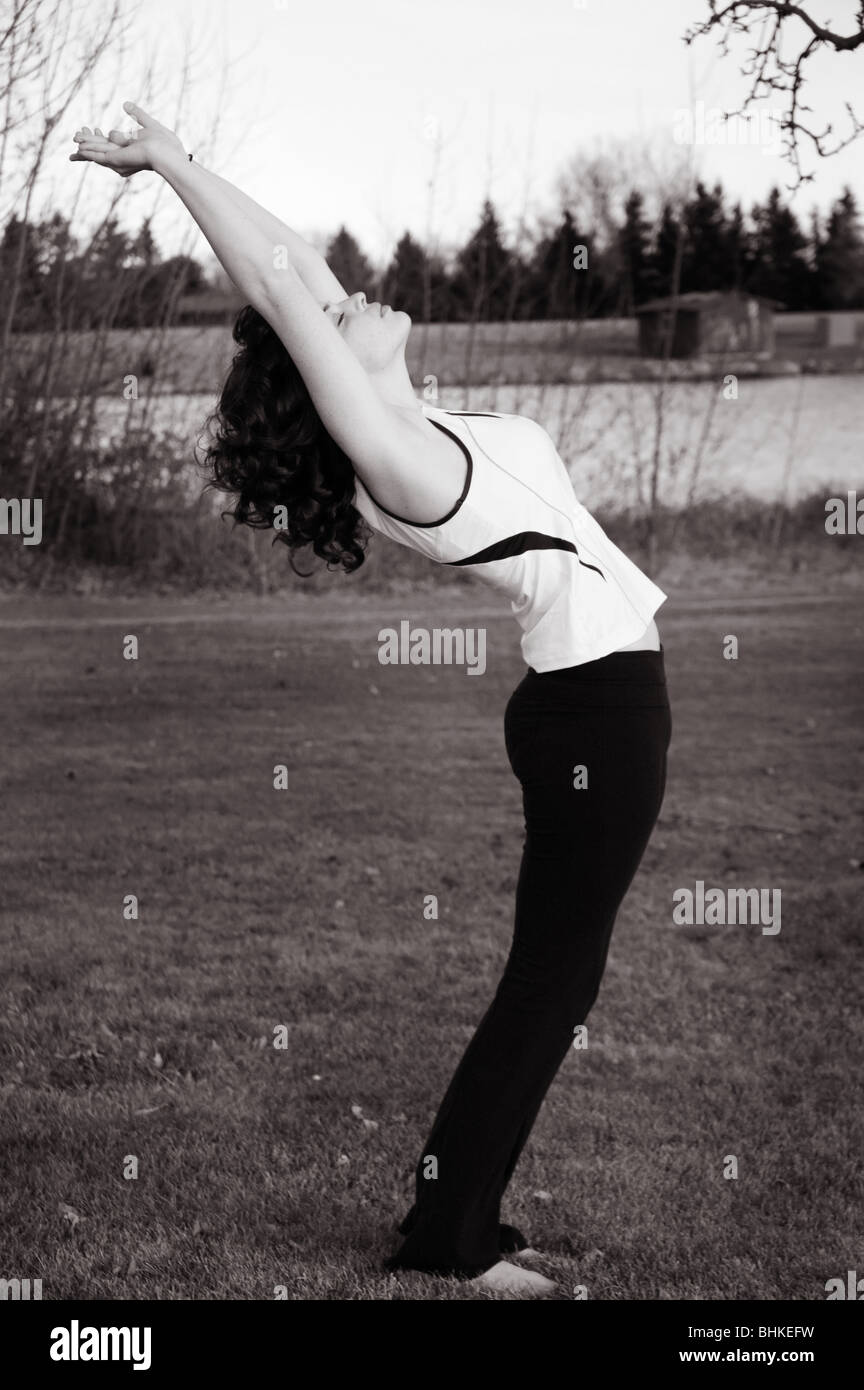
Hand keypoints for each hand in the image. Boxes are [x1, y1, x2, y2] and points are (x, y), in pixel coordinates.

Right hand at [69, 101, 185, 177]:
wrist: (167, 154)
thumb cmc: (165, 143)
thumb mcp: (148, 124)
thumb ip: (137, 114)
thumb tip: (125, 104)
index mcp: (132, 149)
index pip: (112, 142)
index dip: (100, 136)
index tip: (93, 127)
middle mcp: (124, 156)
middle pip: (102, 147)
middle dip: (89, 141)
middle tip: (75, 134)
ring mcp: (120, 159)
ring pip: (97, 151)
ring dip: (85, 145)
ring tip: (74, 138)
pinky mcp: (116, 160)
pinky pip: (98, 156)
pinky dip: (88, 153)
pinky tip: (79, 149)